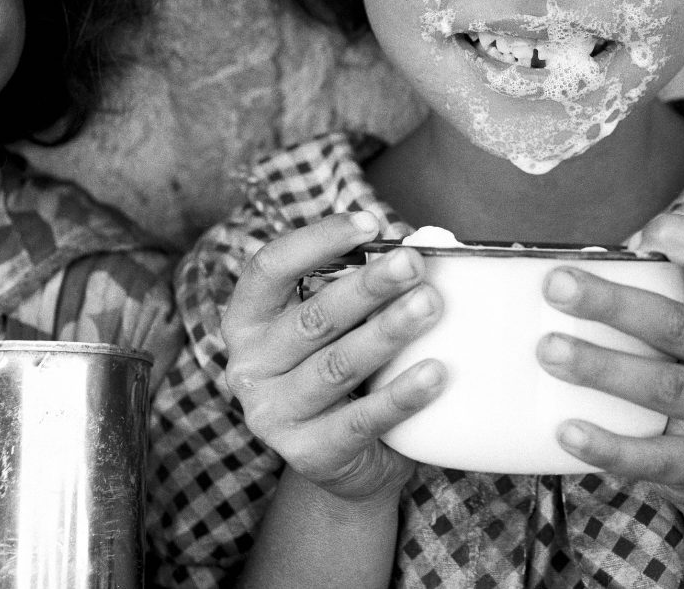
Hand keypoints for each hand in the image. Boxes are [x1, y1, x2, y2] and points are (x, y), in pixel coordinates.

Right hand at [221, 212, 446, 502]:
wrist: (347, 460)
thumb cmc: (345, 364)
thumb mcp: (341, 321)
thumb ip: (364, 283)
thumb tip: (428, 242)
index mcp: (249, 319)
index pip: (270, 267)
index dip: (317, 240)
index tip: (369, 223)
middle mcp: (249, 366)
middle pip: (313, 317)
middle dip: (368, 286)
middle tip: (414, 263)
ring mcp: (273, 415)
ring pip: (338, 365)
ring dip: (388, 332)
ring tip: (430, 305)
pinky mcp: (309, 454)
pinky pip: (361, 420)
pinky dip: (400, 395)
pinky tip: (435, 371)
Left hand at [536, 213, 683, 507]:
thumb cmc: (682, 362)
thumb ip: (640, 285)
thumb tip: (553, 265)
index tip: (638, 238)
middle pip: (677, 323)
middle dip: (612, 304)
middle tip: (555, 287)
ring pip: (666, 386)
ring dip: (603, 367)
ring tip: (550, 353)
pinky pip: (656, 456)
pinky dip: (609, 446)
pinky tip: (567, 430)